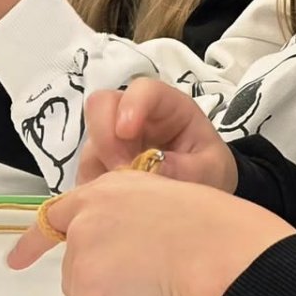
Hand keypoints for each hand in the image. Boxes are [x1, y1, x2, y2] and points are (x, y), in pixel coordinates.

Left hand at [7, 169, 292, 295]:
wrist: (224, 251)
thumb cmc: (218, 233)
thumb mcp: (168, 211)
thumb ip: (133, 226)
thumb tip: (125, 265)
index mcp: (113, 186)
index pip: (61, 213)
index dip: (36, 240)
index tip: (15, 260)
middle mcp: (89, 209)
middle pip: (73, 260)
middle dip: (95, 283)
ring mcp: (84, 243)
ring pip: (80, 288)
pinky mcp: (87, 278)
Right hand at [81, 80, 237, 189]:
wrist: (201, 189)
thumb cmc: (208, 169)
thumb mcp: (210, 170)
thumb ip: (184, 168)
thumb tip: (150, 168)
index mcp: (166, 106)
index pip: (142, 90)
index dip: (130, 106)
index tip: (127, 133)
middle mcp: (133, 117)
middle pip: (100, 106)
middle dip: (105, 138)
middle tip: (122, 171)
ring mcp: (111, 140)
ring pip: (90, 145)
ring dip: (102, 171)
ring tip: (130, 198)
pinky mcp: (98, 165)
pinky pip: (85, 174)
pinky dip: (96, 191)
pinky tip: (119, 205)